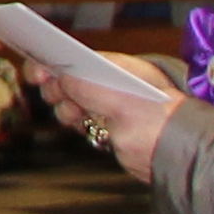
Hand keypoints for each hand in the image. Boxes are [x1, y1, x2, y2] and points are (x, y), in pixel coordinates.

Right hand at [36, 49, 181, 178]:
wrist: (175, 155)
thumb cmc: (154, 121)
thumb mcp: (115, 98)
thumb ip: (85, 85)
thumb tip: (59, 77)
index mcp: (118, 69)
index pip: (80, 57)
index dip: (57, 62)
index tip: (38, 70)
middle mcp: (113, 84)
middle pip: (71, 78)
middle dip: (57, 85)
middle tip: (53, 94)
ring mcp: (110, 106)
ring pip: (73, 100)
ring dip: (65, 106)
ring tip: (73, 113)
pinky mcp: (108, 128)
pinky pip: (80, 119)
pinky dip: (75, 120)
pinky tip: (80, 124)